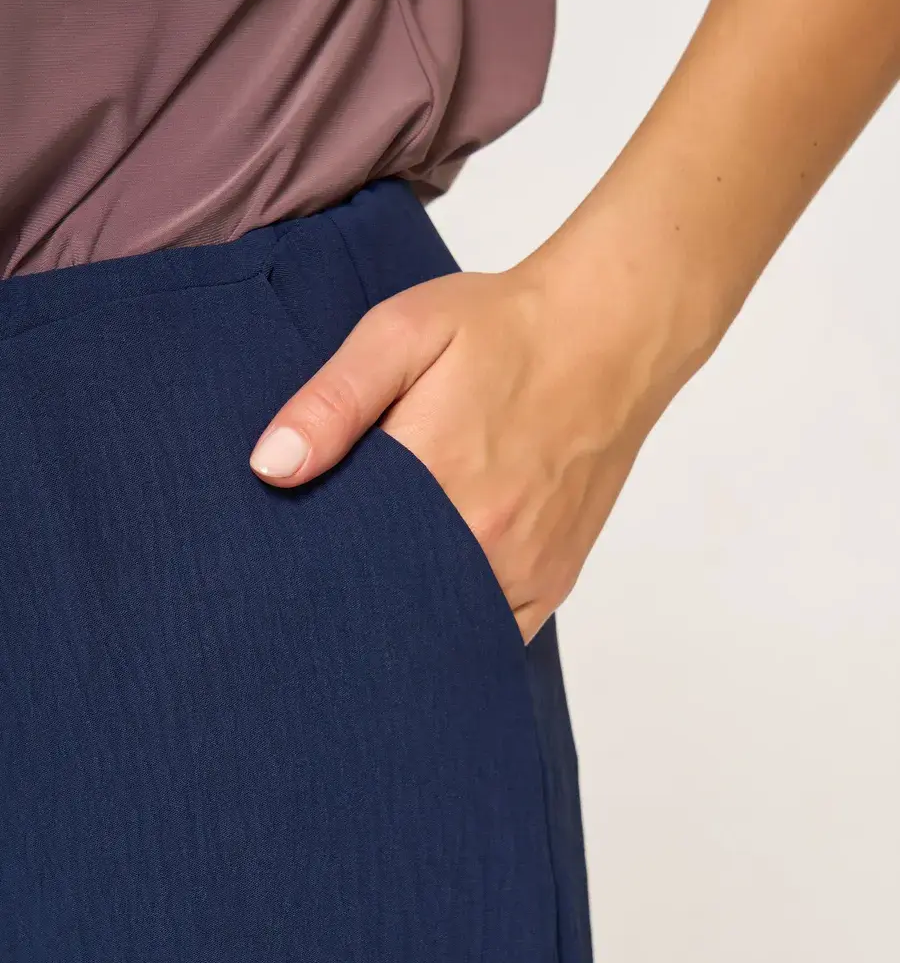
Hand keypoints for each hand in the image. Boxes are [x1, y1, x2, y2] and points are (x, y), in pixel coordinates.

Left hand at [248, 232, 709, 643]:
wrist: (610, 334)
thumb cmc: (503, 328)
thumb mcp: (401, 334)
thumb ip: (333, 401)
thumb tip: (271, 467)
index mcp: (435, 476)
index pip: (344, 557)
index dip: (311, 567)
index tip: (286, 563)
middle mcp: (485, 537)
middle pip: (392, 602)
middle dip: (354, 601)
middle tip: (325, 583)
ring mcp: (524, 567)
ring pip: (444, 629)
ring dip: (406, 621)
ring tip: (375, 596)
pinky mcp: (552, 580)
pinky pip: (495, 634)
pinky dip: (459, 629)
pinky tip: (432, 605)